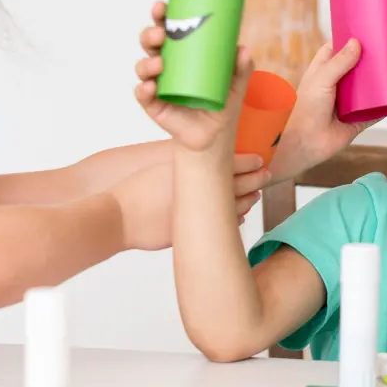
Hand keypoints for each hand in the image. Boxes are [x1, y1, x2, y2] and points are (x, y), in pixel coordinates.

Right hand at [110, 154, 271, 250]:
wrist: (121, 217)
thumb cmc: (136, 189)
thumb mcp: (159, 164)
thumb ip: (182, 160)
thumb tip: (198, 155)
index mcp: (196, 171)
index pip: (232, 163)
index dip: (249, 161)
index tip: (259, 159)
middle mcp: (202, 192)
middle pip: (239, 184)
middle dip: (255, 179)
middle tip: (265, 174)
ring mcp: (201, 214)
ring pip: (235, 206)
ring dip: (248, 199)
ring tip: (256, 194)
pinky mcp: (196, 231)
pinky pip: (223, 225)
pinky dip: (233, 218)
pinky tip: (239, 215)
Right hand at [134, 1, 255, 152]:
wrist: (215, 135)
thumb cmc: (222, 102)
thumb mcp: (236, 82)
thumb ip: (242, 66)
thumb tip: (243, 50)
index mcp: (181, 52)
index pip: (167, 28)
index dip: (160, 15)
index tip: (162, 6)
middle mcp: (165, 64)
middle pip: (149, 42)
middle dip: (150, 34)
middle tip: (161, 34)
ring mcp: (157, 84)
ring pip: (143, 66)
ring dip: (147, 62)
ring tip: (159, 64)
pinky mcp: (153, 104)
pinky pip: (142, 93)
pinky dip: (144, 88)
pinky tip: (151, 86)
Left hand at [268, 39, 378, 182]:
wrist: (306, 143)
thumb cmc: (307, 109)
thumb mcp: (321, 79)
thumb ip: (339, 62)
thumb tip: (356, 43)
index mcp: (324, 70)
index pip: (338, 48)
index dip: (349, 38)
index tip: (366, 28)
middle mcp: (338, 83)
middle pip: (358, 66)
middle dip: (371, 58)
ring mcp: (350, 101)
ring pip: (370, 86)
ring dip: (381, 79)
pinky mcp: (360, 118)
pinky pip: (377, 109)